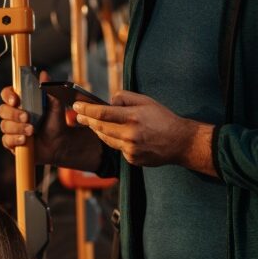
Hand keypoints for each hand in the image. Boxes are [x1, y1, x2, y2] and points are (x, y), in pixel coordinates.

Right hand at [0, 71, 101, 169]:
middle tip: (27, 117)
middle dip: (14, 114)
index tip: (15, 100)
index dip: (8, 96)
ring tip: (31, 130)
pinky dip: (15, 139)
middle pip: (2, 110)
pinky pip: (6, 140)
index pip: (6, 94)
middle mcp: (14, 114)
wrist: (60, 142)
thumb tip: (44, 74)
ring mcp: (12, 128)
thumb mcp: (56, 105)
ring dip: (17, 127)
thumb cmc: (56, 122)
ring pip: (4, 125)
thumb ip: (49, 89)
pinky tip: (24, 140)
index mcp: (21, 102)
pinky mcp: (12, 142)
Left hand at [72, 90, 214, 173]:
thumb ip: (125, 98)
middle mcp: (130, 134)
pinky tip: (119, 135)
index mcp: (133, 117)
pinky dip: (116, 141)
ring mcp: (130, 149)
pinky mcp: (132, 159)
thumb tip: (109, 102)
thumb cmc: (163, 118)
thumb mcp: (146, 101)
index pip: (102, 112)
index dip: (87, 109)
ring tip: (92, 123)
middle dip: (87, 120)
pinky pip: (118, 148)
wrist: (180, 142)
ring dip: (98, 131)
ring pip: (107, 139)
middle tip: (78, 115)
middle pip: (100, 127)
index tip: (76, 105)